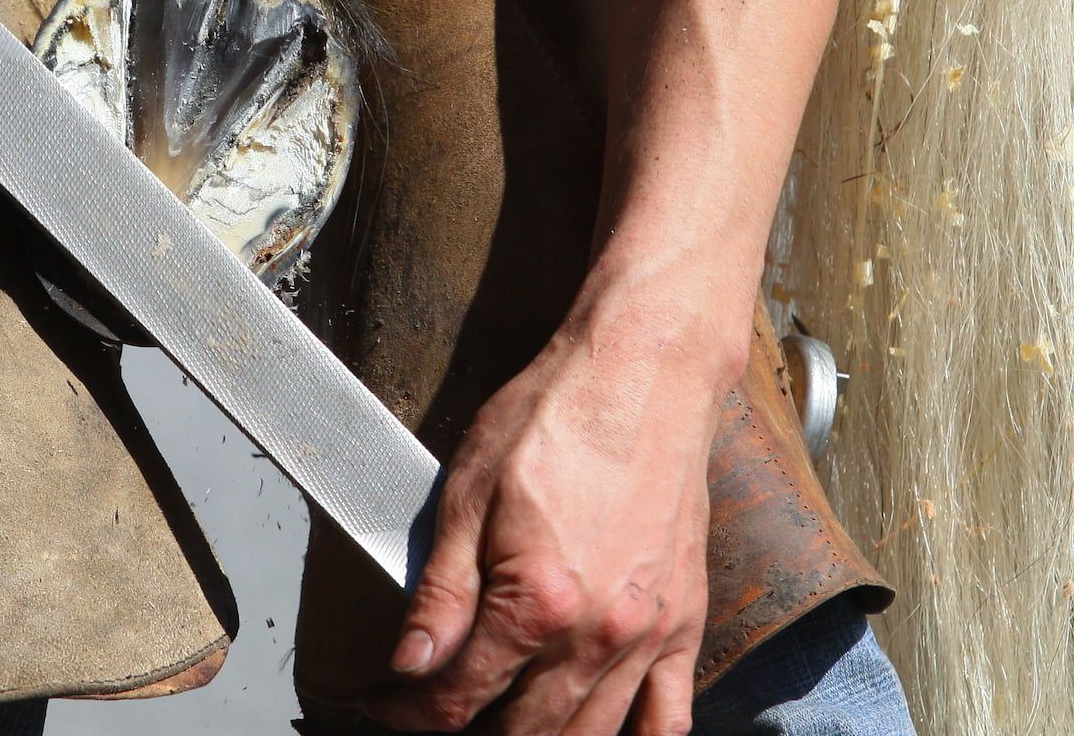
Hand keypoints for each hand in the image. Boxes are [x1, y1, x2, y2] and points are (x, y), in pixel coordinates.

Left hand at [366, 292, 737, 735]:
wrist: (643, 374)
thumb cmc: (555, 416)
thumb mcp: (468, 495)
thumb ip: (441, 595)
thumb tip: (409, 666)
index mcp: (535, 604)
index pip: (457, 697)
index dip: (410, 713)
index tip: (388, 704)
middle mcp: (597, 634)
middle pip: (522, 732)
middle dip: (469, 735)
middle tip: (437, 717)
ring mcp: (649, 634)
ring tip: (502, 729)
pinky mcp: (685, 620)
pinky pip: (670, 716)